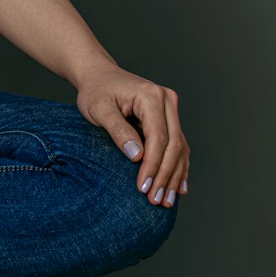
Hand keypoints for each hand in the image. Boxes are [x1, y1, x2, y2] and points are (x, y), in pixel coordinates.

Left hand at [74, 64, 189, 206]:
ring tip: (165, 201)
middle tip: (155, 200)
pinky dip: (177, 167)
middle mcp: (167, 101)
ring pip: (180, 148)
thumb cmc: (96, 91)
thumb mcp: (99, 109)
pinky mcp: (169, 118)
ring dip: (173, 176)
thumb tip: (138, 157)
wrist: (98, 75)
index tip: (143, 188)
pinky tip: (177, 188)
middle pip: (174, 145)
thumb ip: (118, 130)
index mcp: (151, 96)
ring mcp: (171, 109)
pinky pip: (178, 146)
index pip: (158, 138)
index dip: (153, 165)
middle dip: (165, 175)